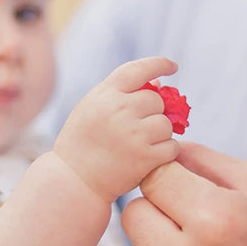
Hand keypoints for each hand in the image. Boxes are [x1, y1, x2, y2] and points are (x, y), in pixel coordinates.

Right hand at [53, 57, 179, 202]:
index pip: (138, 69)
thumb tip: (158, 83)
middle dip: (152, 113)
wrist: (74, 181)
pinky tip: (147, 158)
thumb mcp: (91, 109)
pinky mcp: (145, 157)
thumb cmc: (81, 144)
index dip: (159, 64)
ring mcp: (134, 133)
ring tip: (139, 145)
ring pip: (165, 124)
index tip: (172, 67)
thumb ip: (120, 94)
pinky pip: (172, 146)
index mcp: (105, 94)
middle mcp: (119, 109)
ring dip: (159, 134)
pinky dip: (165, 153)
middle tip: (138, 129)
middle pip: (156, 101)